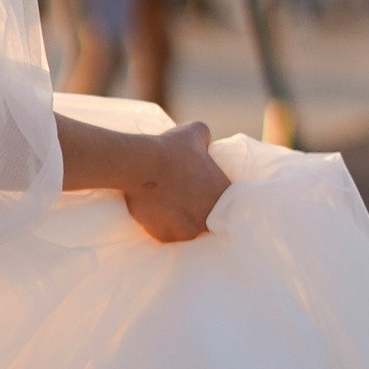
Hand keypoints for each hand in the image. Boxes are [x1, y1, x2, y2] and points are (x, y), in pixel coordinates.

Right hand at [119, 121, 227, 244]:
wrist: (142, 165)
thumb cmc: (171, 148)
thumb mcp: (196, 131)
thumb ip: (207, 136)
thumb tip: (207, 141)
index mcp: (222, 196)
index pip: (226, 206)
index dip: (214, 201)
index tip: (203, 196)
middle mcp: (208, 219)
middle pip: (207, 222)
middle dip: (199, 215)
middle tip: (185, 203)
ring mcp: (187, 231)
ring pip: (187, 231)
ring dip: (181, 224)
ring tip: (169, 209)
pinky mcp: (165, 237)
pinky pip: (167, 235)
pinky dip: (163, 227)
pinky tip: (157, 215)